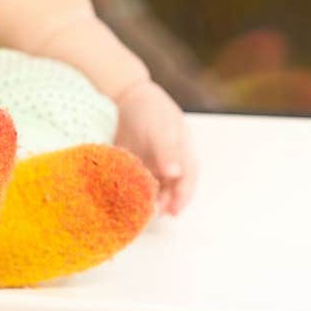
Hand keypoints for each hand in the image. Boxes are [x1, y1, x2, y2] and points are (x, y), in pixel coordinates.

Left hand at [113, 80, 197, 215]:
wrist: (127, 96)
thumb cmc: (151, 109)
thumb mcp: (162, 129)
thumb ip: (168, 151)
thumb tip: (175, 174)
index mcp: (183, 154)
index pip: (187, 181)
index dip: (182, 198)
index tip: (174, 212)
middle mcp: (169, 163)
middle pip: (170, 189)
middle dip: (163, 203)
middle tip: (151, 215)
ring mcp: (152, 165)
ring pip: (153, 188)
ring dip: (147, 200)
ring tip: (138, 210)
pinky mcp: (135, 165)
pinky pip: (135, 182)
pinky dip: (132, 191)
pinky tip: (123, 198)